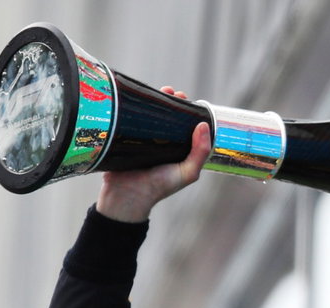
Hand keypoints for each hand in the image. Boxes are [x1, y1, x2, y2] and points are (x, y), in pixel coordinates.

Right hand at [96, 87, 212, 222]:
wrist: (126, 195)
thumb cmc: (158, 187)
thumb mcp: (187, 173)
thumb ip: (200, 153)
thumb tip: (203, 125)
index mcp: (176, 149)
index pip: (183, 125)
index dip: (187, 111)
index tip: (187, 100)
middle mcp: (161, 143)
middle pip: (167, 116)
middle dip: (171, 102)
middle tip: (173, 93)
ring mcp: (142, 139)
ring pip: (151, 115)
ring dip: (155, 101)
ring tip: (161, 91)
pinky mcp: (126, 137)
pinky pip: (132, 119)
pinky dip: (136, 108)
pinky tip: (139, 98)